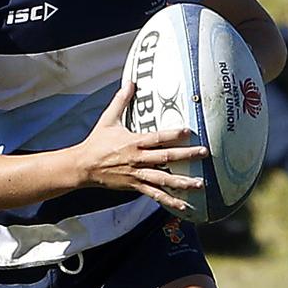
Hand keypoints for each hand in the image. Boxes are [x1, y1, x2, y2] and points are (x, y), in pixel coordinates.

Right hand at [74, 83, 206, 214]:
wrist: (83, 167)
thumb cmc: (96, 143)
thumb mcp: (108, 119)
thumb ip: (121, 101)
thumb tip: (130, 82)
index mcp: (134, 142)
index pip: (157, 137)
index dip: (173, 134)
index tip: (188, 131)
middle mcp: (138, 159)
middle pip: (166, 157)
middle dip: (186, 155)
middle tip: (204, 153)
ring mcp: (137, 174)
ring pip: (163, 179)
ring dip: (182, 182)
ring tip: (199, 183)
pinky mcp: (135, 186)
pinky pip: (155, 194)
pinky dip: (169, 200)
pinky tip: (183, 204)